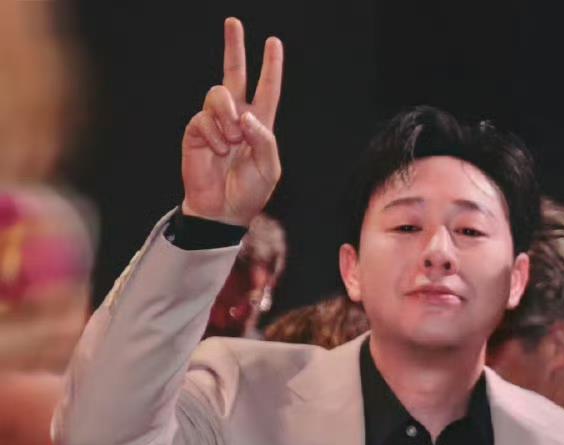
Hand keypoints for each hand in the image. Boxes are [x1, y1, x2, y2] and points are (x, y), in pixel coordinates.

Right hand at [181, 18, 283, 226]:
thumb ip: (264, 140)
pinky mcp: (195, 130)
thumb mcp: (269, 168)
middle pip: (234, 74)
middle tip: (233, 22)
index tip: (274, 42)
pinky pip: (203, 119)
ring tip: (230, 142)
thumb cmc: (249, 191)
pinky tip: (216, 150)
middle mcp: (236, 117)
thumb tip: (246, 116)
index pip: (266, 89)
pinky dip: (213, 135)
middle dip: (234, 47)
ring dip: (227, 117)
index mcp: (260, 124)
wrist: (222, 210)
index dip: (271, 67)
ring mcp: (215, 122)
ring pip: (218, 95)